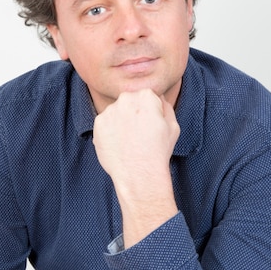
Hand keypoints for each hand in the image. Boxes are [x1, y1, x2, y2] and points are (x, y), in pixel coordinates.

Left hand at [93, 89, 180, 246]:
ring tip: (129, 141)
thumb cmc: (158, 151)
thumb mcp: (173, 126)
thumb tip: (157, 99)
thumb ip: (165, 107)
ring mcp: (110, 111)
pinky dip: (110, 132)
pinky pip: (105, 124)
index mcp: (146, 96)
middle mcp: (126, 99)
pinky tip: (119, 145)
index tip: (150, 125)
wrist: (139, 173)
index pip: (147, 97)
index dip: (150, 112)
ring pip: (116, 112)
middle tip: (139, 133)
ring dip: (120, 122)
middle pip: (129, 102)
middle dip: (133, 114)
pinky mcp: (98, 124)